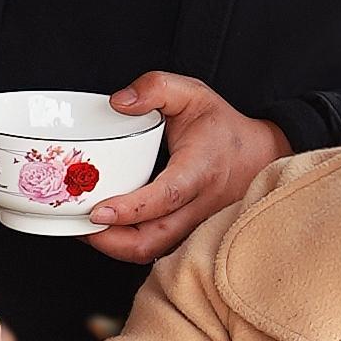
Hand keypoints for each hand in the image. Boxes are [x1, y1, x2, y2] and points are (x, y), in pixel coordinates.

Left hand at [86, 74, 288, 262]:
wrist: (261, 157)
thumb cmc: (223, 128)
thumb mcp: (193, 94)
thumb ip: (156, 88)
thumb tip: (118, 102)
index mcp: (199, 172)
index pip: (165, 198)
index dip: (129, 209)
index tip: (97, 211)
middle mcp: (198, 207)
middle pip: (152, 241)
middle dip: (110, 242)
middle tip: (79, 225)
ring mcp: (193, 227)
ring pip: (151, 252)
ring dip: (114, 248)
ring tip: (84, 230)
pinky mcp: (186, 235)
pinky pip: (154, 251)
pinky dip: (126, 246)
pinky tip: (105, 231)